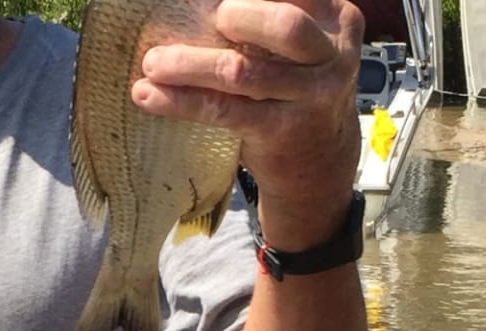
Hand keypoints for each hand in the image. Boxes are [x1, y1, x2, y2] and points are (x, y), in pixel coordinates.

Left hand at [132, 0, 365, 249]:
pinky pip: (223, 110)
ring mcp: (310, 98)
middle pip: (284, 25)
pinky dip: (180, 101)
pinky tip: (149, 95)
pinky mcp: (280, 131)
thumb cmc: (298, 86)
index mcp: (336, 18)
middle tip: (208, 18)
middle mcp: (331, 56)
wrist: (321, 160)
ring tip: (153, 63)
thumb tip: (201, 2)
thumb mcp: (303, 44)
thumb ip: (272, 16)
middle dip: (238, 16)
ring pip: (242, 71)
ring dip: (189, 64)